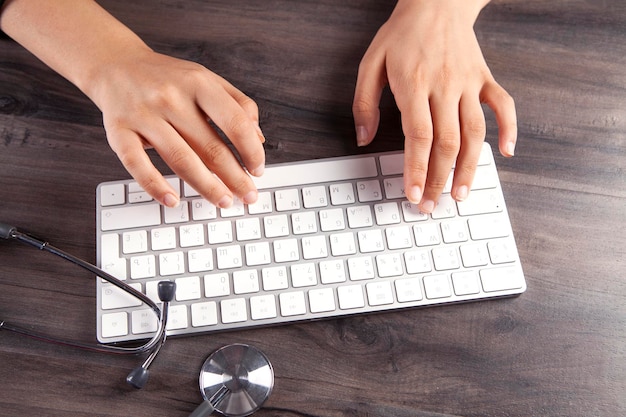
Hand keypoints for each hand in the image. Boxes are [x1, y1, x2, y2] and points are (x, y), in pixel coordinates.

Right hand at [90, 49, 265, 207]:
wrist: (116, 64)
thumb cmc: (168, 78)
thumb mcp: (207, 79)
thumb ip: (238, 105)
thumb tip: (259, 139)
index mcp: (198, 83)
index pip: (235, 123)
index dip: (251, 151)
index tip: (258, 169)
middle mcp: (171, 98)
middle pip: (211, 147)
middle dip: (235, 177)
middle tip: (247, 196)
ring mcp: (143, 115)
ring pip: (181, 160)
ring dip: (206, 186)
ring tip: (223, 201)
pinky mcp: (119, 131)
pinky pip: (137, 164)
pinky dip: (155, 186)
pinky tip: (172, 200)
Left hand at [353, 0, 516, 212]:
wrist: (437, 1)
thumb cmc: (401, 34)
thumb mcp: (371, 63)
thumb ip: (364, 103)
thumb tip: (364, 139)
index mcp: (414, 84)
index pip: (418, 136)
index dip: (417, 169)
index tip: (413, 194)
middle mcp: (445, 86)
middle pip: (447, 142)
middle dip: (439, 179)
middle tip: (431, 204)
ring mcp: (468, 83)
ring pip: (475, 133)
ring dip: (470, 168)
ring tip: (461, 195)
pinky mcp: (484, 78)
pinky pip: (503, 105)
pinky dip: (509, 129)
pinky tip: (507, 153)